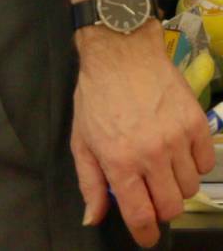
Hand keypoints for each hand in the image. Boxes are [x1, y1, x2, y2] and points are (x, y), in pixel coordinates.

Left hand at [72, 23, 213, 246]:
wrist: (122, 54)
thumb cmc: (96, 96)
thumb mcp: (82, 139)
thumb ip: (90, 182)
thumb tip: (94, 218)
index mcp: (119, 160)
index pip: (141, 214)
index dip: (145, 233)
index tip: (146, 236)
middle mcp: (151, 154)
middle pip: (171, 206)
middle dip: (161, 208)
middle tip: (151, 195)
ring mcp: (177, 140)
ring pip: (190, 187)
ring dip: (176, 185)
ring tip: (160, 167)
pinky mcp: (196, 125)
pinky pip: (205, 164)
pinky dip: (194, 165)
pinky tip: (177, 151)